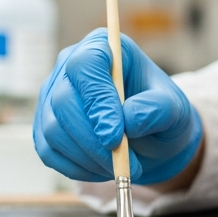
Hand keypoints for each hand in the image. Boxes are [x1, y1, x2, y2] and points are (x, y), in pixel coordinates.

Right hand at [34, 29, 202, 184]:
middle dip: (92, 139)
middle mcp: (69, 65)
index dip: (97, 101)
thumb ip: (156, 109)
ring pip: (53, 129)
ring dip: (86, 157)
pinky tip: (101, 169)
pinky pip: (48, 151)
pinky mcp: (45, 125)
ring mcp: (52, 95)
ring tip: (119, 166)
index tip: (115, 137)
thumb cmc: (160, 113)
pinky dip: (75, 167)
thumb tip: (129, 120)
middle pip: (63, 100)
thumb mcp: (173, 109)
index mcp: (102, 47)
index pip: (86, 65)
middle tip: (122, 163)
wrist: (151, 137)